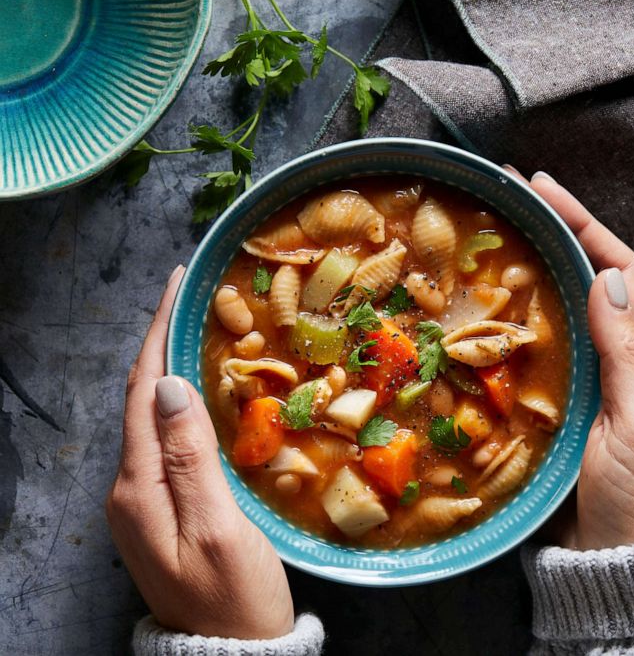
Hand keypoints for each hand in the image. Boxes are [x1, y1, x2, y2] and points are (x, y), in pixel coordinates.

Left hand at [106, 266, 294, 638]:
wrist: (231, 653)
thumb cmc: (234, 596)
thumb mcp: (218, 527)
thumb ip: (190, 456)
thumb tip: (168, 385)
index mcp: (138, 488)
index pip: (141, 391)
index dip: (157, 333)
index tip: (177, 283)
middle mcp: (131, 489)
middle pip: (142, 399)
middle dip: (162, 342)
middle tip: (194, 296)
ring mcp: (145, 501)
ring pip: (155, 418)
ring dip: (172, 369)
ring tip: (201, 329)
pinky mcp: (164, 510)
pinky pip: (168, 442)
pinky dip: (183, 405)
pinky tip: (206, 394)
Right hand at [524, 170, 633, 549]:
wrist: (622, 568)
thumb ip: (628, 354)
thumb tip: (610, 276)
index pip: (622, 272)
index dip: (585, 224)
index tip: (544, 187)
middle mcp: (620, 363)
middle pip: (587, 283)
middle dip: (551, 238)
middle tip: (505, 204)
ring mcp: (587, 388)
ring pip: (557, 317)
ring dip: (527, 276)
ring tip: (487, 246)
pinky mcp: (558, 415)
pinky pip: (532, 359)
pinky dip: (508, 330)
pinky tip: (478, 320)